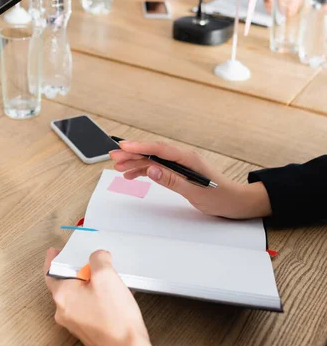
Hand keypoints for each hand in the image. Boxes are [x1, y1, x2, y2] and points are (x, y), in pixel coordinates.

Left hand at [44, 248, 150, 345]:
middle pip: (66, 281)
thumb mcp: (107, 276)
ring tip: (109, 279)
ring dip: (91, 283)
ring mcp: (75, 321)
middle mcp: (64, 310)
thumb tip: (97, 257)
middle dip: (79, 269)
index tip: (54, 251)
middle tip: (91, 262)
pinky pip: (87, 304)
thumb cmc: (116, 320)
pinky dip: (96, 295)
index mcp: (63, 295)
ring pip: (78, 293)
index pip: (51, 271)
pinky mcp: (86, 327)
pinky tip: (113, 294)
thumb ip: (98, 258)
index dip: (54, 258)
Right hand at [110, 141, 271, 218]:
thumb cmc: (220, 197)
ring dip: (136, 162)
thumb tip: (152, 169)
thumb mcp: (195, 191)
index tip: (124, 147)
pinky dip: (145, 170)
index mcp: (187, 158)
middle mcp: (183, 158)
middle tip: (114, 157)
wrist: (235, 202)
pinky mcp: (180, 172)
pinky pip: (159, 167)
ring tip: (119, 167)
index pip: (159, 149)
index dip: (140, 147)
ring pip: (154, 160)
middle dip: (133, 154)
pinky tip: (134, 174)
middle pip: (153, 153)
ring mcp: (181, 164)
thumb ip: (172, 180)